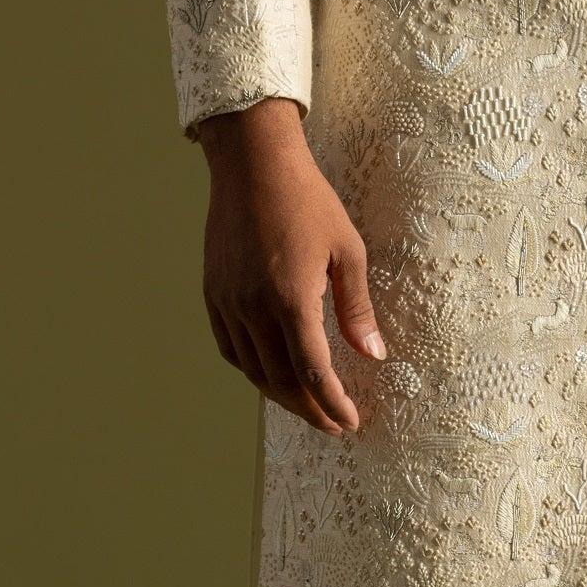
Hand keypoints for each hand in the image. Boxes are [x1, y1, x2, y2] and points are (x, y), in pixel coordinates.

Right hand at [199, 96, 387, 433]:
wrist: (252, 163)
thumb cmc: (308, 200)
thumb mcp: (347, 249)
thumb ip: (357, 307)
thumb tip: (373, 355)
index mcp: (290, 298)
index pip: (312, 372)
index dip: (332, 403)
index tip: (350, 422)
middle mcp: (253, 307)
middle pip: (280, 380)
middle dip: (309, 409)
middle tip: (333, 424)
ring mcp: (228, 302)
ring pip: (252, 369)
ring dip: (280, 395)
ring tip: (307, 405)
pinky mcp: (213, 293)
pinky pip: (230, 347)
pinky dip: (251, 369)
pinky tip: (270, 373)